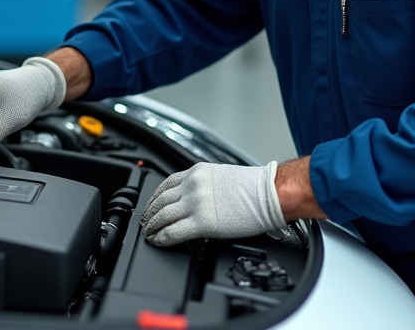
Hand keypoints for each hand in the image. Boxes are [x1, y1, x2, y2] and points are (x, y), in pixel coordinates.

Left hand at [142, 162, 286, 246]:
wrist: (268, 194)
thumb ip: (204, 184)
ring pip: (162, 216)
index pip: (165, 184)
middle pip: (160, 201)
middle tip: (145, 223)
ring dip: (152, 227)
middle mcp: (192, 185)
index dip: (154, 198)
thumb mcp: (221, 176)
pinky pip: (173, 232)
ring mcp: (195, 203)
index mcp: (197, 172)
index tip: (151, 206)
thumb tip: (195, 197)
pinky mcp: (201, 222)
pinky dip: (162, 237)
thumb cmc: (254, 187)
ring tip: (149, 234)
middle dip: (150, 214)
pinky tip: (158, 241)